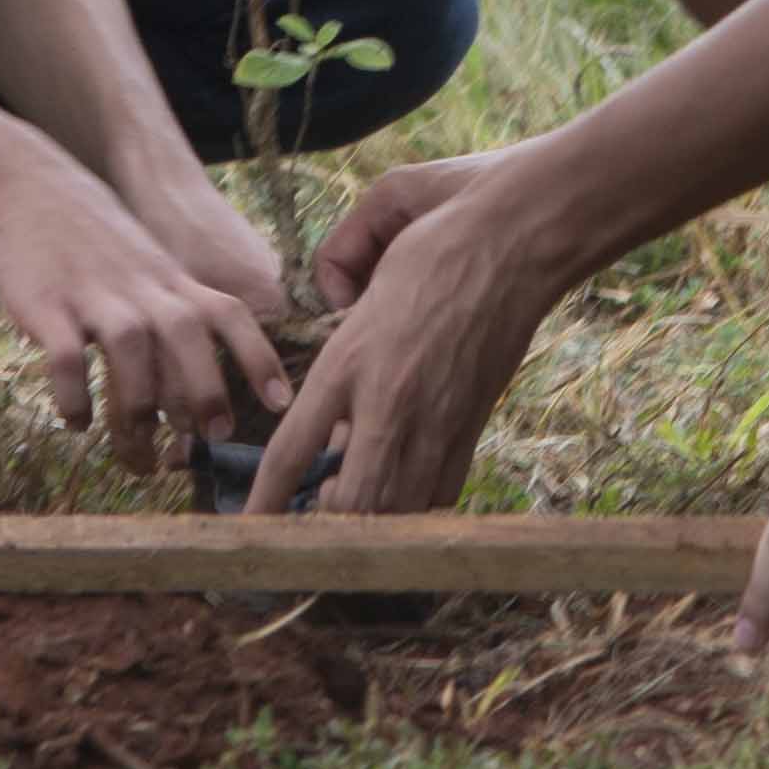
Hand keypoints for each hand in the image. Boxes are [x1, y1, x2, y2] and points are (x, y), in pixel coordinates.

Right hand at [0, 161, 281, 467]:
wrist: (24, 184)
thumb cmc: (88, 236)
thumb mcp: (143, 264)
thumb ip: (168, 310)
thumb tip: (191, 386)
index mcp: (168, 279)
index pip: (227, 314)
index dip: (258, 358)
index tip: (280, 403)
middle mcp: (139, 286)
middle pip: (187, 332)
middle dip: (207, 388)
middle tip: (214, 436)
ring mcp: (92, 293)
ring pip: (130, 348)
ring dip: (138, 405)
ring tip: (137, 449)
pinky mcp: (45, 305)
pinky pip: (67, 357)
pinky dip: (75, 397)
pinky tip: (78, 423)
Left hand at [258, 151, 564, 514]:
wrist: (517, 237)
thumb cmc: (438, 239)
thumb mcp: (368, 277)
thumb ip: (340, 317)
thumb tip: (336, 343)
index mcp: (350, 360)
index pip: (292, 451)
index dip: (266, 502)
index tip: (250, 531)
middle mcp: (390, 401)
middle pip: (351, 506)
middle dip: (325, 529)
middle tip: (313, 517)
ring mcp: (438, 419)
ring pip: (398, 511)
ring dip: (372, 522)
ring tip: (357, 507)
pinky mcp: (475, 423)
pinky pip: (440, 493)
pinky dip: (415, 508)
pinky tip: (404, 493)